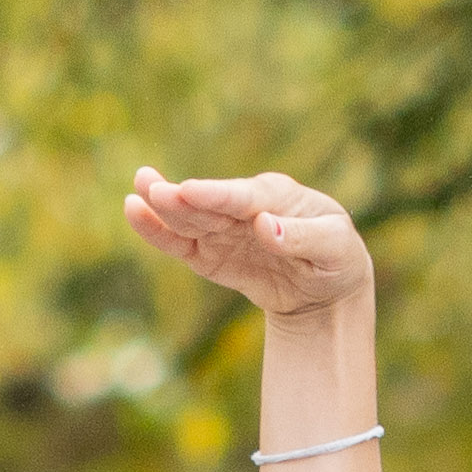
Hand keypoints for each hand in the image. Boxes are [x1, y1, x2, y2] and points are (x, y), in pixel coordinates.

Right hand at [126, 164, 370, 323]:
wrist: (326, 283)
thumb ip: (302, 237)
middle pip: (209, 205)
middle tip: (152, 188)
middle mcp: (244, 208)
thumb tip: (265, 227)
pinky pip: (181, 244)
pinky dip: (159, 233)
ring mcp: (224, 230)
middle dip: (182, 199)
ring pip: (189, 220)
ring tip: (137, 194)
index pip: (243, 197)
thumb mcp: (334, 247)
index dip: (216, 195)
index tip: (190, 190)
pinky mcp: (209, 254)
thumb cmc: (335, 255)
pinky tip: (135, 213)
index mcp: (277, 197)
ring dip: (163, 208)